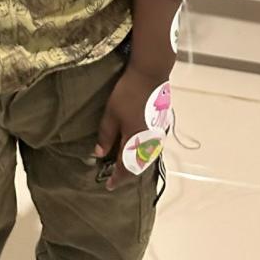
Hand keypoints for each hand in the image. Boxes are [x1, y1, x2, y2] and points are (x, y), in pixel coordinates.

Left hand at [95, 64, 166, 191]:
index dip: (116, 178)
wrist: (150, 74)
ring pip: (146, 158)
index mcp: (136, 141)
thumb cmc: (127, 93)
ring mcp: (157, 135)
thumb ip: (106, 135)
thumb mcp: (111, 114)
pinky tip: (135, 150)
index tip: (108, 185)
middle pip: (138, 166)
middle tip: (114, 177)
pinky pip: (151, 148)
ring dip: (135, 164)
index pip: (126, 168)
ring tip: (123, 166)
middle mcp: (149, 143)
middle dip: (126, 174)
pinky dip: (142, 154)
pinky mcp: (160, 126)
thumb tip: (99, 154)